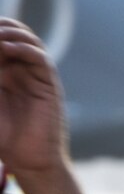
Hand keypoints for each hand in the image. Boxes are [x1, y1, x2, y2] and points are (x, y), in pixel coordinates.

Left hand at [0, 18, 69, 185]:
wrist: (28, 160)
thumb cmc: (2, 137)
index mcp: (0, 71)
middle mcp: (17, 68)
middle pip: (9, 32)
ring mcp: (34, 74)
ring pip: (25, 39)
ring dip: (8, 32)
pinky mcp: (48, 83)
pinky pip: (39, 57)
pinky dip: (23, 47)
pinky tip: (5, 48)